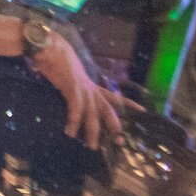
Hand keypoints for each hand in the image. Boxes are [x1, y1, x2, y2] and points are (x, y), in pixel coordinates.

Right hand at [31, 37, 125, 151]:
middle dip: (114, 125)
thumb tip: (74, 96)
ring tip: (91, 146)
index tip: (143, 110)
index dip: (129, 103)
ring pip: (93, 114)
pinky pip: (76, 109)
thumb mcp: (71, 77)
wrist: (52, 49)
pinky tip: (69, 132)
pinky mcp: (73, 88)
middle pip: (107, 109)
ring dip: (92, 131)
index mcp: (92, 86)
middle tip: (119, 141)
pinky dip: (73, 121)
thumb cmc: (59, 63)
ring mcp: (83, 88)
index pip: (115, 96)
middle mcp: (91, 89)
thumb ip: (75, 88)